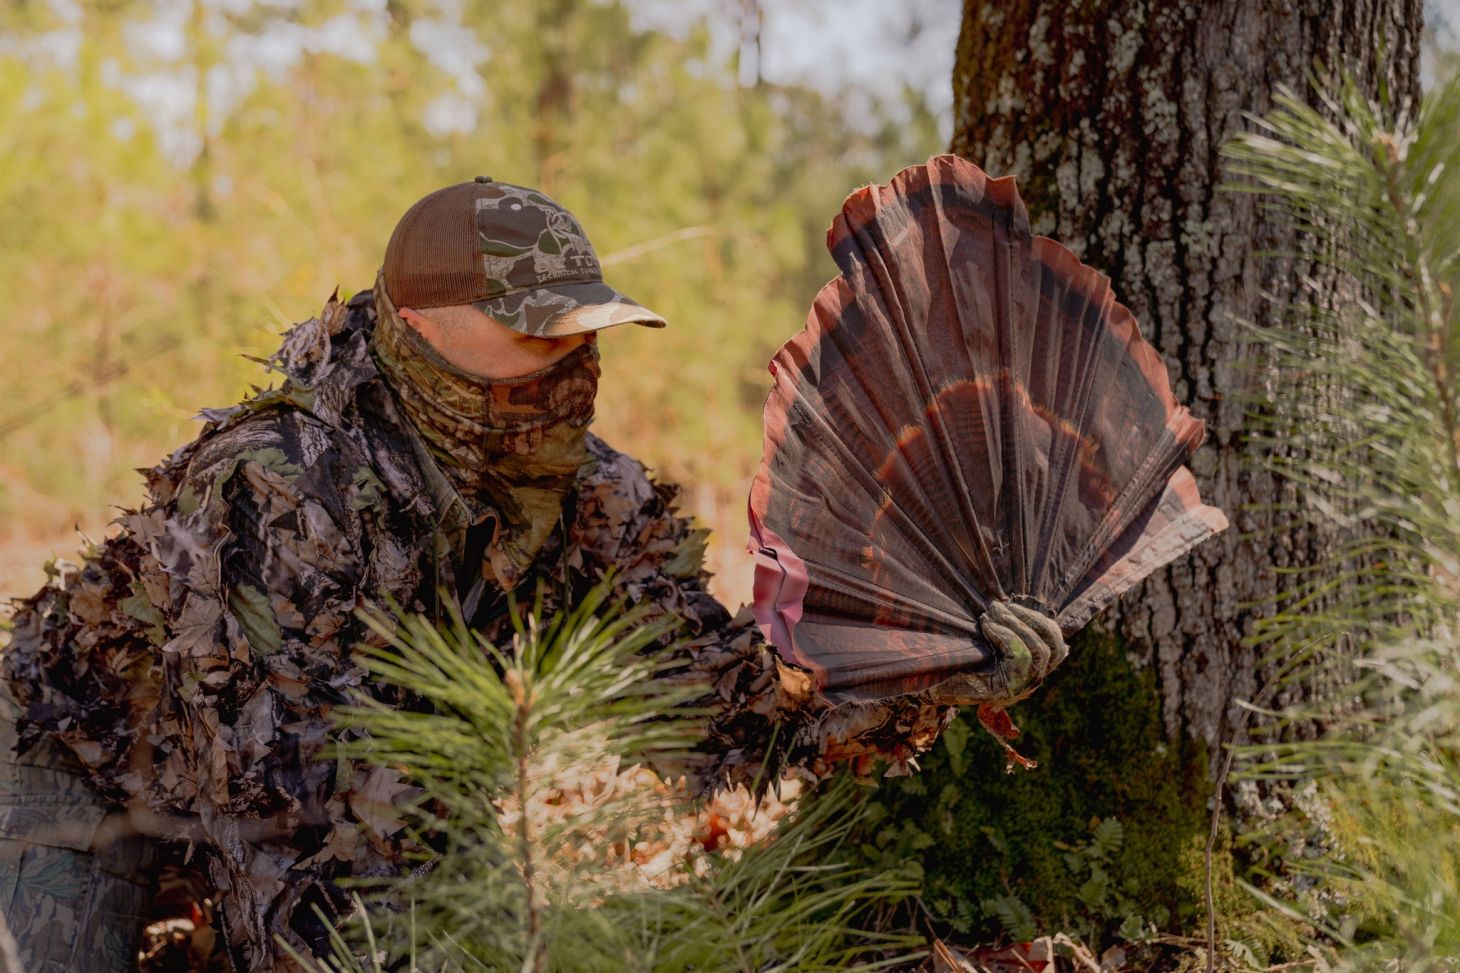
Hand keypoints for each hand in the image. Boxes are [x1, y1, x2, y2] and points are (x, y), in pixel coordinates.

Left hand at [928, 601, 1066, 705]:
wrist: (933, 684)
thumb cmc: (959, 659)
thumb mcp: (990, 642)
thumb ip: (1008, 630)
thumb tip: (1014, 603)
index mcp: (1033, 669)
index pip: (1058, 646)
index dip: (1044, 621)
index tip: (1017, 605)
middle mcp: (1033, 681)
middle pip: (1054, 647)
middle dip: (1031, 620)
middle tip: (1002, 606)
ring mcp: (1022, 687)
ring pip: (1038, 651)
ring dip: (1015, 625)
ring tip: (992, 613)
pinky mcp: (1007, 690)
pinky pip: (1019, 657)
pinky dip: (1005, 635)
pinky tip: (988, 626)